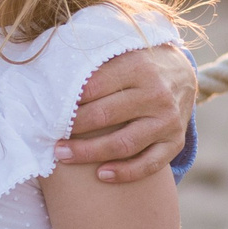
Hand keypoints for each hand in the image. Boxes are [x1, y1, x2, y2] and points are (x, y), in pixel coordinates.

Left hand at [53, 43, 194, 183]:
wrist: (181, 73)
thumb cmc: (136, 63)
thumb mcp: (119, 53)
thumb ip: (92, 63)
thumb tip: (49, 77)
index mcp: (137, 67)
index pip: (93, 87)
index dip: (67, 100)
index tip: (46, 110)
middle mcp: (155, 94)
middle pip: (105, 116)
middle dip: (72, 129)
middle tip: (49, 136)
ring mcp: (167, 120)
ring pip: (124, 143)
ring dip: (89, 153)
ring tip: (62, 156)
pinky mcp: (175, 142)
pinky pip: (150, 164)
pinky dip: (125, 172)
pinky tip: (101, 175)